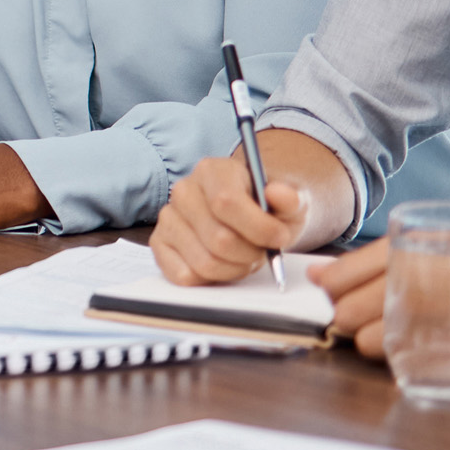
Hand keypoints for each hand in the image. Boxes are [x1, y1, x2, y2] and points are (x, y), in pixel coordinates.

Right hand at [151, 152, 305, 284]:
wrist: (250, 216)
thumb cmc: (267, 209)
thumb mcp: (289, 201)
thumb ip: (290, 198)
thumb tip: (279, 195)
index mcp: (212, 170)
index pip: (226, 202)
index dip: (258, 228)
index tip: (280, 237)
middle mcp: (183, 190)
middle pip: (218, 238)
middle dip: (250, 254)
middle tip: (261, 252)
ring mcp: (168, 217)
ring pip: (204, 262)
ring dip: (234, 269)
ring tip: (244, 257)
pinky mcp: (159, 243)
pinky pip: (184, 275)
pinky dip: (211, 279)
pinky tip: (222, 264)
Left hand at [315, 241, 449, 363]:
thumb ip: (424, 261)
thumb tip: (365, 275)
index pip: (381, 253)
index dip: (344, 271)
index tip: (319, 282)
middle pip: (381, 292)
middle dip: (351, 309)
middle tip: (336, 318)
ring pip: (401, 325)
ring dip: (373, 337)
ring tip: (360, 341)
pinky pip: (439, 353)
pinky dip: (414, 358)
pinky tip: (403, 359)